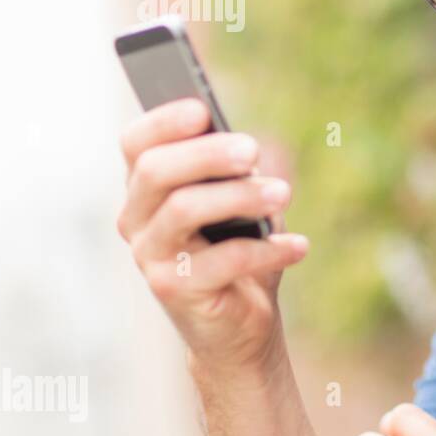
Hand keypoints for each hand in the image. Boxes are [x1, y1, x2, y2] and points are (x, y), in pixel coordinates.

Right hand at [116, 97, 309, 372]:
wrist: (238, 326)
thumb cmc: (237, 250)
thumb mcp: (237, 205)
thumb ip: (231, 175)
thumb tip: (242, 150)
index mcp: (146, 189)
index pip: (136, 144)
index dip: (163, 121)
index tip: (202, 109)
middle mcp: (137, 219)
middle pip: (157, 170)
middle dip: (208, 154)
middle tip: (253, 150)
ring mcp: (150, 256)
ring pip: (184, 208)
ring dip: (241, 196)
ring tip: (284, 194)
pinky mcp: (173, 290)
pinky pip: (223, 259)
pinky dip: (268, 249)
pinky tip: (299, 246)